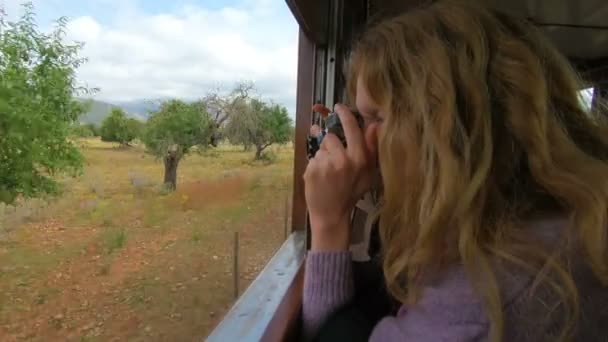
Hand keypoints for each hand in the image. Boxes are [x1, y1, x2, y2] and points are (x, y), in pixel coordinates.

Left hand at [303, 103, 378, 250]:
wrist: (330, 214)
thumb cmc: (350, 193)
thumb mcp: (368, 173)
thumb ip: (371, 149)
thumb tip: (375, 125)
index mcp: (359, 159)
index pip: (351, 128)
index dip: (344, 114)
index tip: (338, 106)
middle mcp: (342, 160)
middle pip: (331, 136)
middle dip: (330, 143)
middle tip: (334, 158)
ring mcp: (325, 164)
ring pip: (320, 148)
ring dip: (322, 155)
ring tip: (327, 172)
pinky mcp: (311, 169)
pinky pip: (312, 157)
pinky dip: (315, 165)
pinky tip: (320, 178)